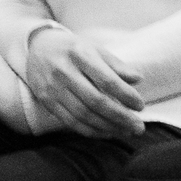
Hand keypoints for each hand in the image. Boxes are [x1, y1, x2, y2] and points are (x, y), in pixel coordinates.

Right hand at [25, 26, 145, 138]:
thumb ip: (116, 64)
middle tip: (138, 127)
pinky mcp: (47, 101)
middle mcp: (64, 72)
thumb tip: (138, 79)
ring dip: (107, 127)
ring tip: (126, 132)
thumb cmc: (75, 49)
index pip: (106, 80)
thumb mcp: (96, 49)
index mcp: (81, 55)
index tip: (140, 106)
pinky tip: (107, 132)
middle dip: (120, 117)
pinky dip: (90, 130)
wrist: (39, 47)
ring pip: (82, 115)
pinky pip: (70, 121)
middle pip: (95, 101)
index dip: (125, 95)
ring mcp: (53, 88)